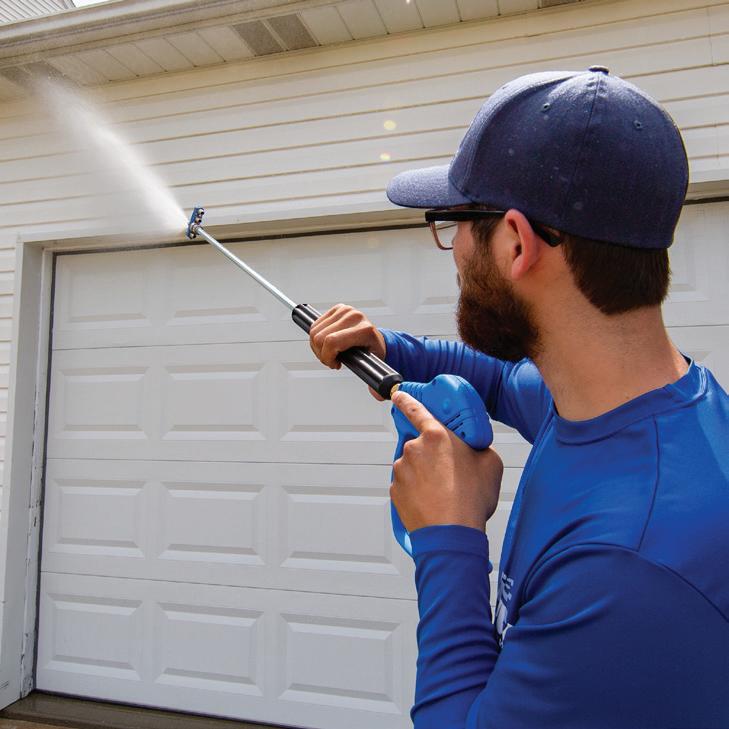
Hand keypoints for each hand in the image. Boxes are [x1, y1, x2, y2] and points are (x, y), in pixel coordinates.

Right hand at [309, 304, 387, 400]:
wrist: (377, 338)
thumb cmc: (373, 351)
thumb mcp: (375, 366)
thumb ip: (375, 380)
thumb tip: (377, 394)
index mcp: (364, 330)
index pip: (332, 342)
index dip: (327, 357)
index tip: (334, 364)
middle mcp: (354, 317)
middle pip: (320, 338)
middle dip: (322, 354)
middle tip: (332, 360)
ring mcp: (345, 311)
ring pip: (315, 331)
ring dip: (318, 347)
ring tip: (330, 353)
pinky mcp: (337, 309)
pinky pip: (315, 325)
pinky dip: (317, 337)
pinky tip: (327, 343)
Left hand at [390, 390, 502, 532]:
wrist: (450, 534)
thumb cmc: (469, 500)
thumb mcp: (490, 465)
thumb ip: (479, 448)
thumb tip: (475, 449)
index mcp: (437, 436)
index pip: (416, 410)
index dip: (406, 400)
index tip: (398, 395)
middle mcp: (414, 449)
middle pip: (422, 445)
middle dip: (434, 456)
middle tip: (450, 472)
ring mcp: (402, 470)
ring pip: (414, 466)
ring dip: (425, 474)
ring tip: (444, 492)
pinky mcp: (396, 490)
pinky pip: (407, 484)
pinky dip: (417, 490)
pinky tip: (433, 501)